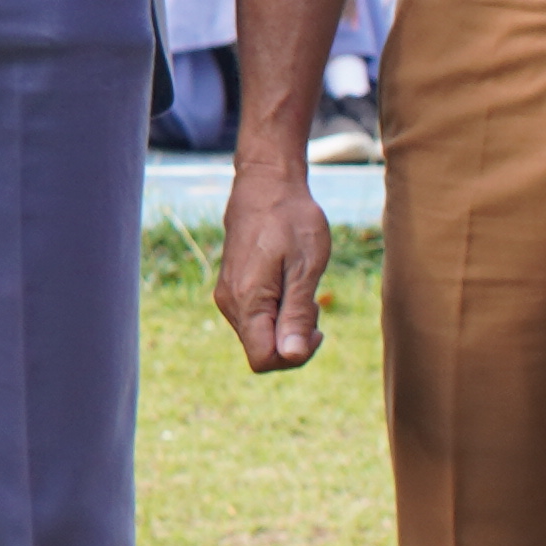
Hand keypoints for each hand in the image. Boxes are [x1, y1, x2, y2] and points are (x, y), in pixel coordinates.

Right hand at [214, 147, 332, 373]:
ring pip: (259, 337)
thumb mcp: (306, 267)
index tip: (316, 327)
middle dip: (293, 340)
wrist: (266, 186)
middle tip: (312, 302)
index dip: (295, 356)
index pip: (264, 360)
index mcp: (247, 301)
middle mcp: (230, 304)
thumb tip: (292, 356)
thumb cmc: (292, 222)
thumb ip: (297, 314)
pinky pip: (255, 320)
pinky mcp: (232, 290)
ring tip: (300, 288)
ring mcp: (228, 297)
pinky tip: (288, 285)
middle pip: (261, 352)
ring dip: (286, 326)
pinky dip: (277, 313)